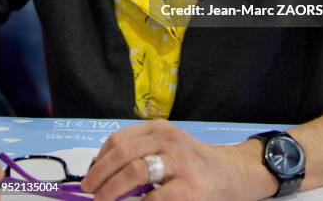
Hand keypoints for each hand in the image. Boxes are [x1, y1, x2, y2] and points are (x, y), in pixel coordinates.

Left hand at [81, 119, 277, 199]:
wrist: (232, 173)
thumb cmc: (193, 164)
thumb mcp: (168, 148)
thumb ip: (141, 153)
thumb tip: (102, 174)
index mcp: (159, 129)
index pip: (118, 140)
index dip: (99, 160)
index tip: (89, 176)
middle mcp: (168, 140)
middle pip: (122, 154)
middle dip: (100, 176)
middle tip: (90, 192)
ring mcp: (179, 163)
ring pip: (134, 172)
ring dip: (111, 192)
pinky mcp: (189, 189)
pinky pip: (154, 199)